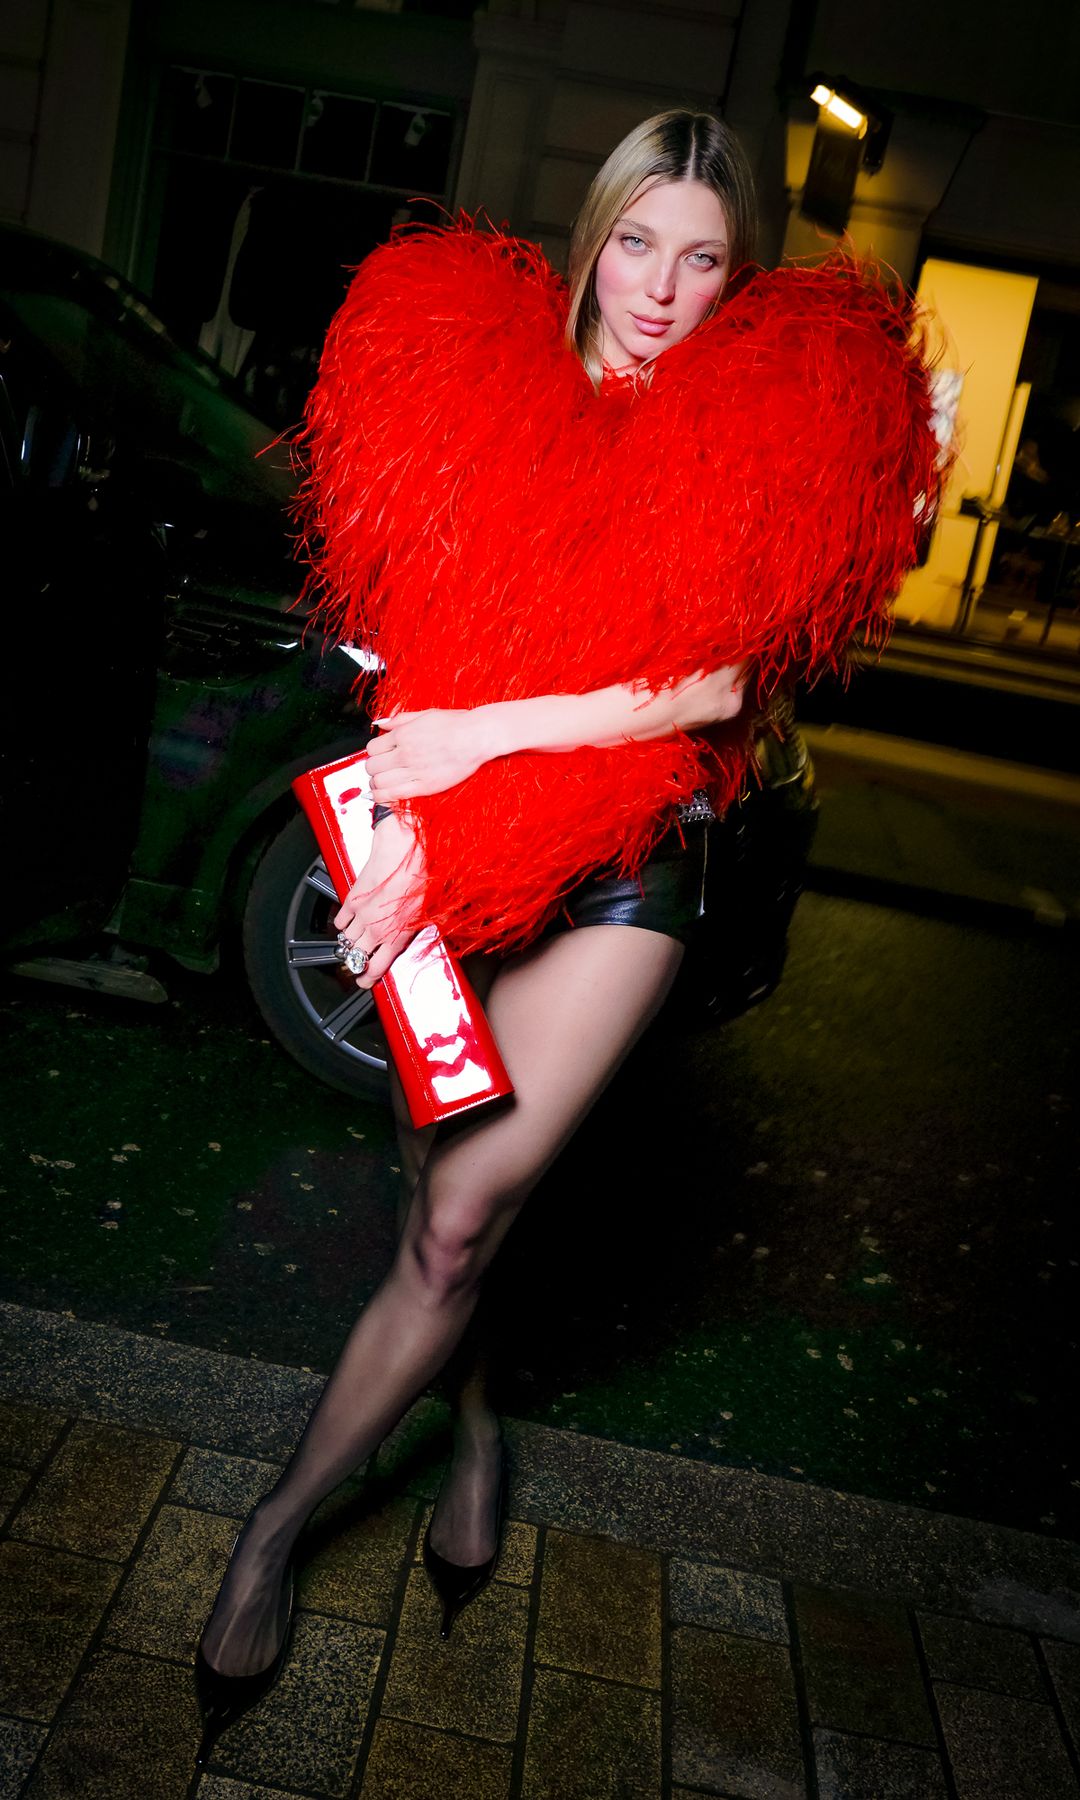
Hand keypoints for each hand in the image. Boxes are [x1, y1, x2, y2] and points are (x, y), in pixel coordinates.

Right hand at [333, 813, 424, 988]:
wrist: (405, 848)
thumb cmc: (422, 875)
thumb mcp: (432, 908)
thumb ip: (424, 927)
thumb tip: (425, 934)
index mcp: (396, 935)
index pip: (375, 968)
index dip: (367, 979)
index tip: (365, 981)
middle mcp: (375, 928)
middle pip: (355, 958)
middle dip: (355, 964)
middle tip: (357, 966)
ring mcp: (361, 914)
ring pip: (345, 940)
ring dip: (349, 945)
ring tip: (355, 944)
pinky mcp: (352, 897)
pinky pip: (340, 920)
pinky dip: (342, 924)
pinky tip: (348, 923)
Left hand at [365, 706, 496, 800]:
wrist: (477, 737)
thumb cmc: (456, 724)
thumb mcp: (425, 714)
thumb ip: (400, 719)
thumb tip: (382, 723)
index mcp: (403, 734)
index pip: (372, 748)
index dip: (374, 752)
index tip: (379, 754)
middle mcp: (405, 753)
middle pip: (372, 766)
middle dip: (373, 768)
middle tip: (380, 768)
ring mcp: (414, 771)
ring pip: (379, 782)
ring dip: (376, 783)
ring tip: (380, 782)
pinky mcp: (424, 786)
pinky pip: (394, 795)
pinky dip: (383, 797)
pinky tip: (382, 795)